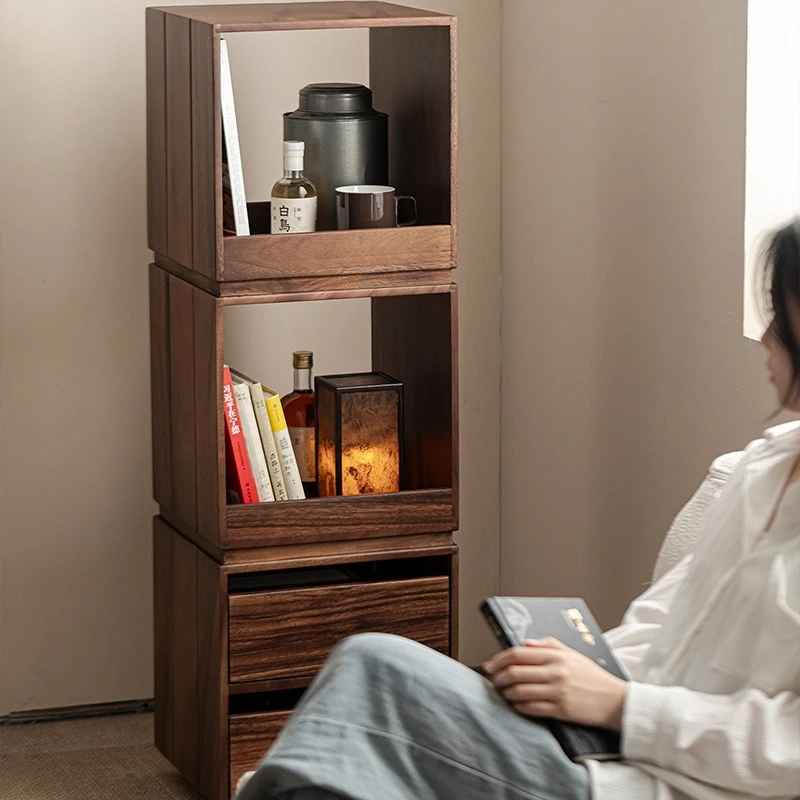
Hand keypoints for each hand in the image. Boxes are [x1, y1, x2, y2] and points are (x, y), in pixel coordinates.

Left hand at [482, 637, 627, 730]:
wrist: (616, 701)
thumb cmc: (593, 677)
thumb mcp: (572, 653)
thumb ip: (547, 645)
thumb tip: (525, 644)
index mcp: (556, 656)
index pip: (518, 654)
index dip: (499, 660)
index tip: (490, 666)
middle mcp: (555, 672)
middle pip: (514, 672)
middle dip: (498, 678)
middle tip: (493, 681)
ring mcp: (557, 692)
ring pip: (519, 691)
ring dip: (505, 693)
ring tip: (502, 693)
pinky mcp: (561, 710)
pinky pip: (530, 709)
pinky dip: (518, 707)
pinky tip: (515, 705)